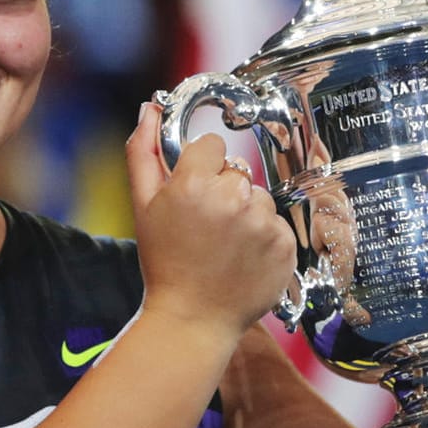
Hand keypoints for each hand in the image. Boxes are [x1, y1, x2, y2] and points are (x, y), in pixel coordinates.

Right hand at [128, 104, 295, 334]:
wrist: (192, 318)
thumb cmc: (164, 263)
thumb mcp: (142, 207)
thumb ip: (143, 152)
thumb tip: (150, 108)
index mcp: (193, 184)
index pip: (211, 146)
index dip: (200, 168)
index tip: (193, 193)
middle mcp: (231, 199)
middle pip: (235, 172)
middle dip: (223, 191)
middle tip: (205, 227)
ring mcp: (262, 222)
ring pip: (258, 196)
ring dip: (245, 214)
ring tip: (225, 245)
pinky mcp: (284, 243)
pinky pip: (276, 222)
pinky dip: (264, 237)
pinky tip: (243, 257)